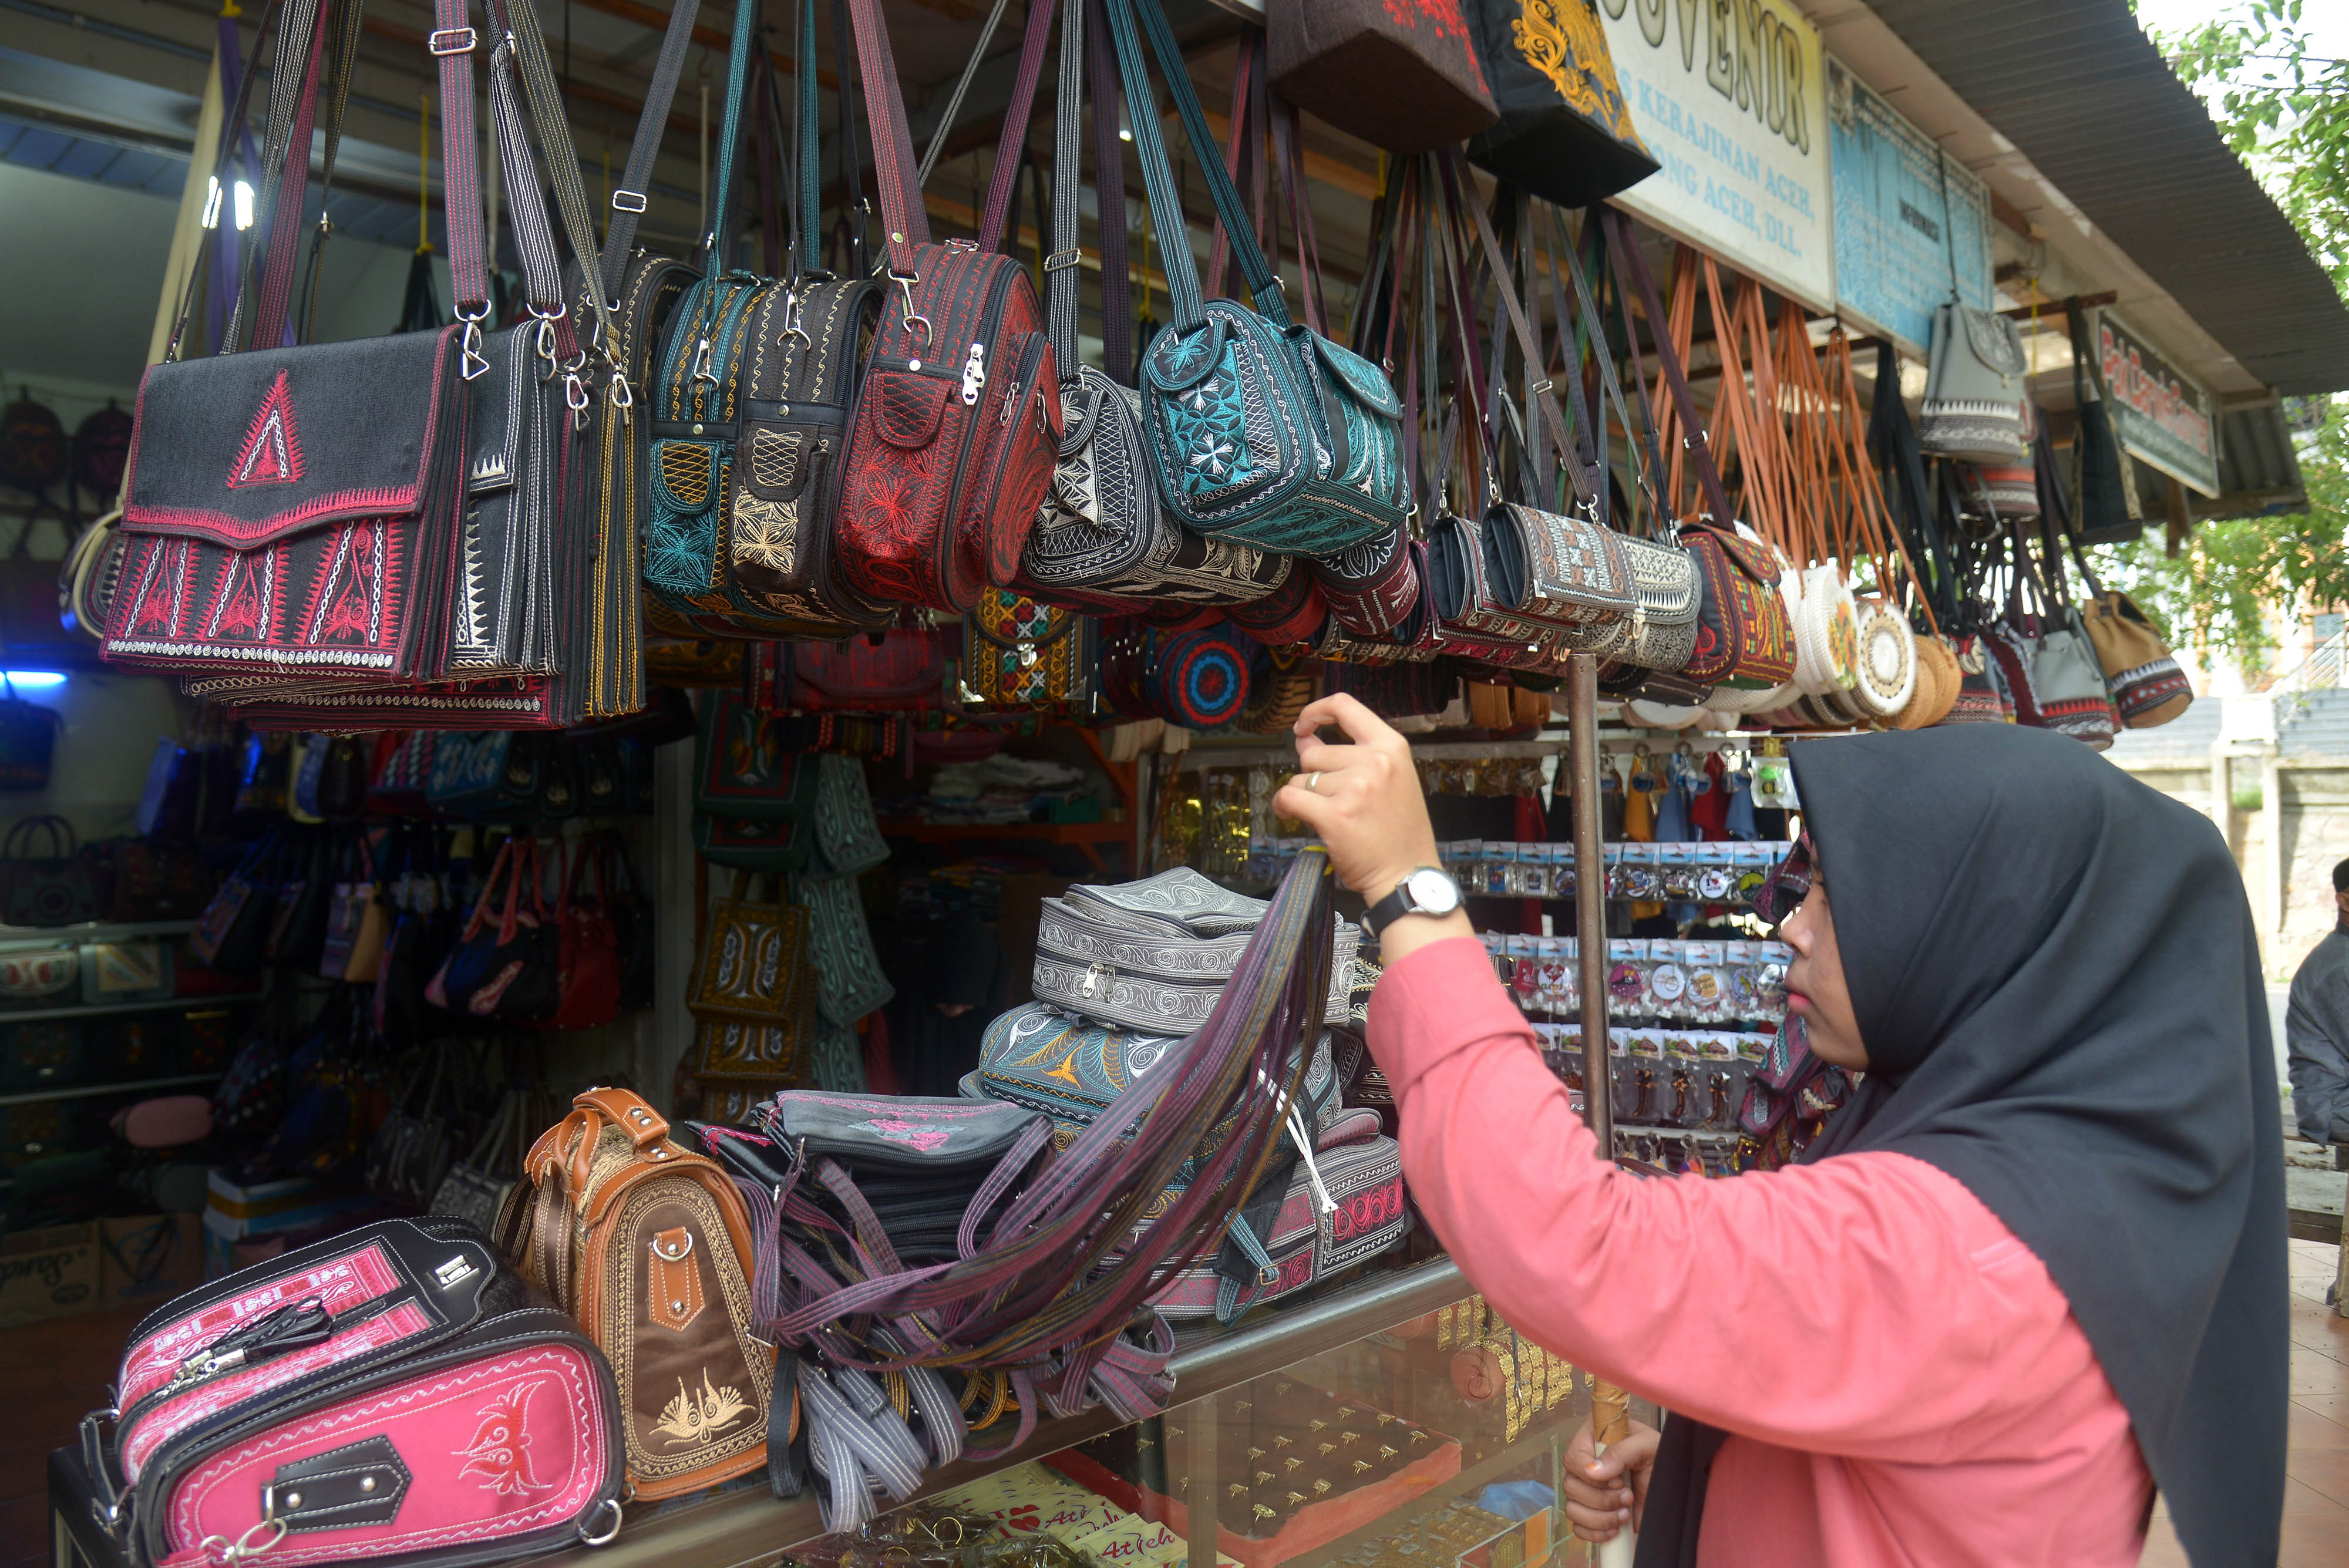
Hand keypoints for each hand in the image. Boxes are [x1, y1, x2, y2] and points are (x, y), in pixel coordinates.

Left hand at [1270, 694, 1440, 905]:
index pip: (1345, 706)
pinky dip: (1283, 806)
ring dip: (1305, 797)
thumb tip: (1303, 738)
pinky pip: (1289, 797)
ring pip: (1302, 779)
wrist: (1408, 875)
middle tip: (1334, 800)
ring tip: (1328, 815)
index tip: (1303, 727)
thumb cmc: (1399, 831)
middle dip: (1314, 775)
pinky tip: (1290, 814)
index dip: (1315, 712)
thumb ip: (1351, 755)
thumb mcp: (1390, 780)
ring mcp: (1355, 788)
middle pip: (1315, 752)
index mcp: (1391, 746)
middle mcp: (1375, 761)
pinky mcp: (1335, 815)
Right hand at [1561, 1416, 1658, 1542]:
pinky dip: (1596, 1532)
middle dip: (1602, 1499)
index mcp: (1592, 1439)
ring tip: (1626, 1513)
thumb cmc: (1661, 1459)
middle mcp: (1584, 1465)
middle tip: (1629, 1497)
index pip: (1572, 1458)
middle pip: (1570, 1487)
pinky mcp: (1592, 1514)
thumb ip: (1621, 1451)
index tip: (1618, 1481)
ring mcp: (1586, 1492)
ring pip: (1572, 1510)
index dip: (1591, 1475)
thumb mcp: (1647, 1446)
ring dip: (1601, 1518)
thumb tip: (1592, 1471)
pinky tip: (1616, 1528)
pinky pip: (1578, 1528)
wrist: (1674, 1488)